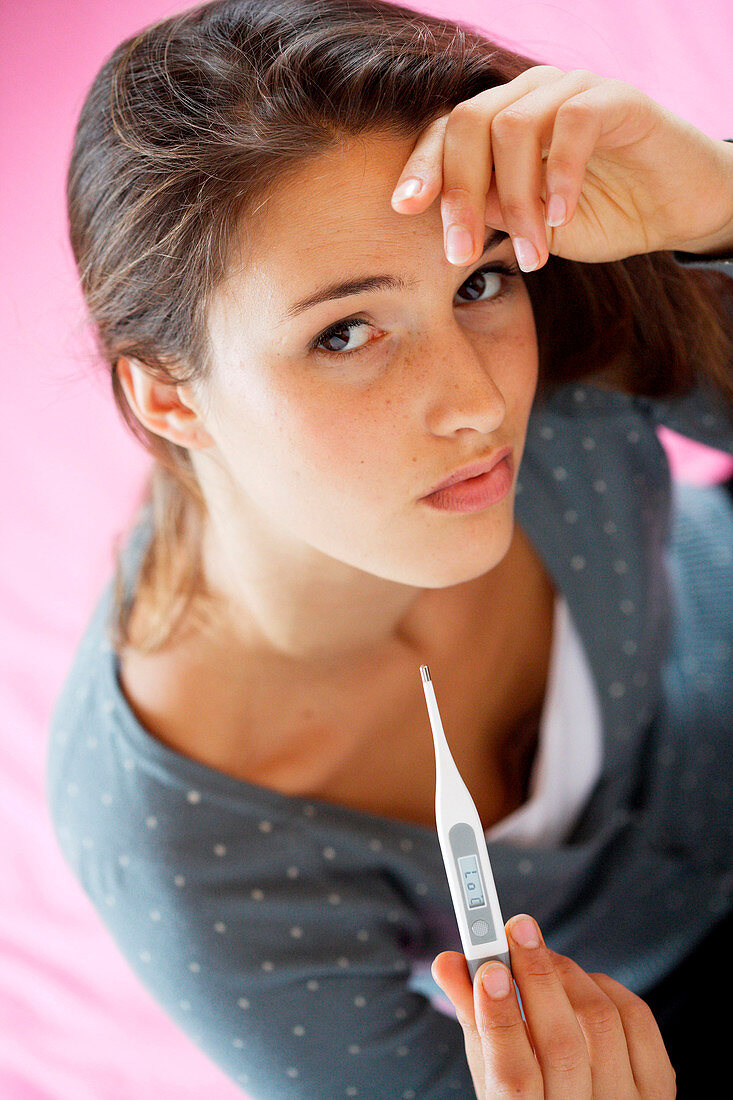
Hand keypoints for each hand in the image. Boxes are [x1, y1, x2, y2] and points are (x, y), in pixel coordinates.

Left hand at [390, 65, 732, 271]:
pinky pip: (573, 124)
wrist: (675, 208)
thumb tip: (447, 220)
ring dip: (517, 201)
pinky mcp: (616, 98)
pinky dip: (560, 177)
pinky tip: (561, 218)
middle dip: (459, 194)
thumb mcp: (532, 227)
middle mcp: (530, 95)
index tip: (404, 210)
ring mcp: (572, 90)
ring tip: (533, 254)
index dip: (422, 168)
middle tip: (463, 253)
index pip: (447, 133)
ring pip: (513, 127)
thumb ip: (493, 214)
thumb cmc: (601, 215)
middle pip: (469, 124)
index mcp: (502, 122)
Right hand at [431, 913, 675, 1097]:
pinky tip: (581, 981)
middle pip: (562, 1045)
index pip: (513, 1078)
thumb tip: (449, 960)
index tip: (488, 967)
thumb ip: (473, 1018)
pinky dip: (606, 987)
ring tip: (540, 955)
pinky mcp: (658, 1090)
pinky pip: (637, 1021)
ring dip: (567, 974)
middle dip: (537, 977)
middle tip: (517, 927)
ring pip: (601, 1023)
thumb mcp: (489, 1075)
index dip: (501, 1019)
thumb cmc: (528, 1097)